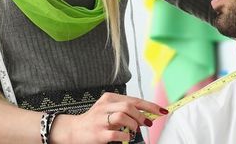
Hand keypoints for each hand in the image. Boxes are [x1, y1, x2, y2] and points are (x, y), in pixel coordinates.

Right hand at [49, 92, 165, 143]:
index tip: (162, 111)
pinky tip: (126, 138)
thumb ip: (125, 109)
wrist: (74, 130)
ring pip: (123, 116)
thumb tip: (148, 114)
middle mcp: (104, 107)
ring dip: (133, 125)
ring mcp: (100, 120)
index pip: (134, 99)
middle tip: (146, 123)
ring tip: (133, 130)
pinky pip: (117, 134)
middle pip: (129, 106)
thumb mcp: (108, 109)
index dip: (150, 106)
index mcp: (108, 98)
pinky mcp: (99, 134)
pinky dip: (125, 137)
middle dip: (142, 116)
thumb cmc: (95, 120)